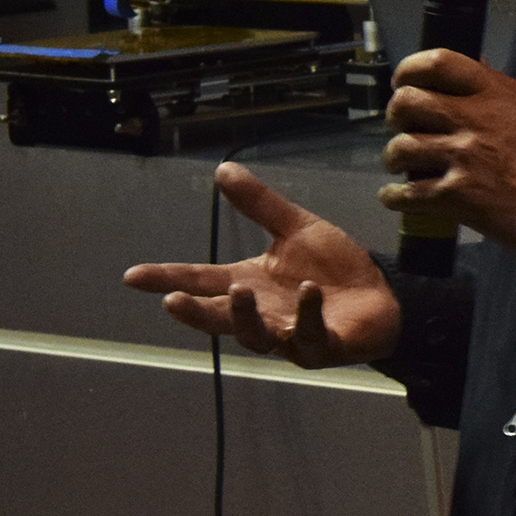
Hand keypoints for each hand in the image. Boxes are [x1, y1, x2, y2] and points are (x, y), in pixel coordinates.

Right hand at [124, 164, 398, 365]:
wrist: (382, 293)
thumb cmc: (334, 268)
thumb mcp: (296, 228)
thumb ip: (259, 204)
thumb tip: (222, 169)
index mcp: (251, 284)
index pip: (201, 282)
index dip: (167, 279)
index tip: (132, 276)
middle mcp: (263, 313)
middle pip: (219, 317)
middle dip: (195, 312)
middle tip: (173, 302)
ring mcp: (290, 335)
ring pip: (257, 336)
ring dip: (246, 316)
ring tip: (240, 290)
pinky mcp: (322, 346)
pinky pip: (309, 334)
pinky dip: (307, 313)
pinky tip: (308, 292)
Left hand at [380, 49, 515, 248]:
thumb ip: (496, 88)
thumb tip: (474, 65)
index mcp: (493, 92)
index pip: (439, 62)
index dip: (410, 69)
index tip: (403, 81)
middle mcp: (472, 119)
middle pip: (408, 103)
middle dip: (396, 115)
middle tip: (403, 126)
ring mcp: (462, 158)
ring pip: (401, 148)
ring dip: (394, 158)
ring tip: (400, 165)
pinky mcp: (455, 196)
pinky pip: (407, 194)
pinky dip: (393, 198)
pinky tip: (394, 197)